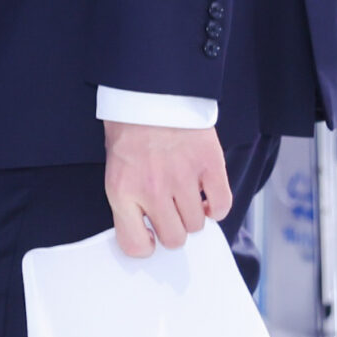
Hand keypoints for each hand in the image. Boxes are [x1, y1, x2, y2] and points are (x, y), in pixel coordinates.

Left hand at [102, 121, 232, 256]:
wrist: (148, 91)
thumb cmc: (129, 130)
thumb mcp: (114, 168)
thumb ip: (129, 203)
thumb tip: (147, 233)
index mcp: (122, 191)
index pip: (134, 245)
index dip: (145, 245)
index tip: (149, 236)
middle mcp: (152, 189)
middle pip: (174, 239)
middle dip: (174, 230)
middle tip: (171, 213)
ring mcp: (182, 178)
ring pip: (197, 225)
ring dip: (194, 215)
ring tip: (187, 197)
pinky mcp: (208, 165)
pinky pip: (222, 205)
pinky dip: (217, 206)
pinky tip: (207, 195)